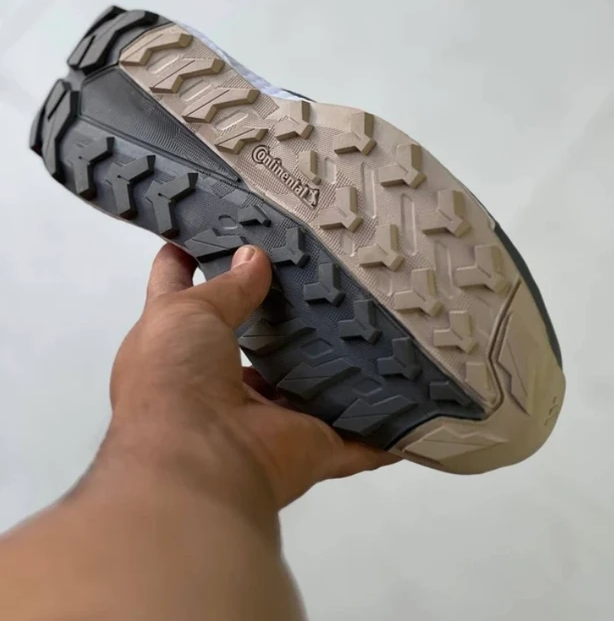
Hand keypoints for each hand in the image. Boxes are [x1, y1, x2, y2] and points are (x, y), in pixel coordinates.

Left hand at [108, 244, 396, 509]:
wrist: (199, 465)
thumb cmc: (175, 377)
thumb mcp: (186, 313)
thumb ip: (227, 287)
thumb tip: (254, 258)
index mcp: (178, 346)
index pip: (178, 284)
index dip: (191, 251)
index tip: (219, 218)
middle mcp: (219, 383)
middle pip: (252, 336)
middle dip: (278, 304)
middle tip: (319, 261)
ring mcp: (267, 417)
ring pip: (308, 383)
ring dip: (333, 359)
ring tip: (371, 309)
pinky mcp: (313, 445)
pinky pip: (358, 435)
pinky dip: (384, 428)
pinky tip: (413, 395)